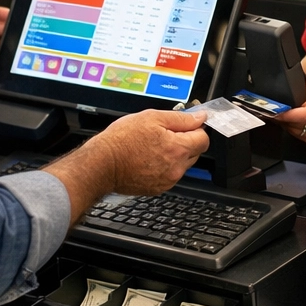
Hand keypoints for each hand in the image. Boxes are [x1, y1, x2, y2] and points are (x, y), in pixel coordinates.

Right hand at [90, 110, 209, 195]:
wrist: (101, 164)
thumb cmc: (122, 140)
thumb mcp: (152, 117)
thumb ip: (180, 118)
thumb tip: (200, 117)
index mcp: (178, 149)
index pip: (204, 139)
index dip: (197, 129)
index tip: (188, 125)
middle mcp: (177, 168)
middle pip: (195, 152)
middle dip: (186, 141)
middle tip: (165, 134)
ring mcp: (168, 180)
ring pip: (182, 164)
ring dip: (175, 155)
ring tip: (153, 147)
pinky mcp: (158, 188)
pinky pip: (170, 175)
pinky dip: (164, 167)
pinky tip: (148, 159)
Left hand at [280, 77, 305, 147]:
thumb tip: (295, 78)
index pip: (302, 115)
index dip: (285, 113)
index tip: (273, 109)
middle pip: (295, 124)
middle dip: (283, 115)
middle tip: (277, 106)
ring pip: (294, 132)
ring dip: (286, 123)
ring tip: (286, 111)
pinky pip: (299, 137)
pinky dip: (293, 128)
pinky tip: (294, 120)